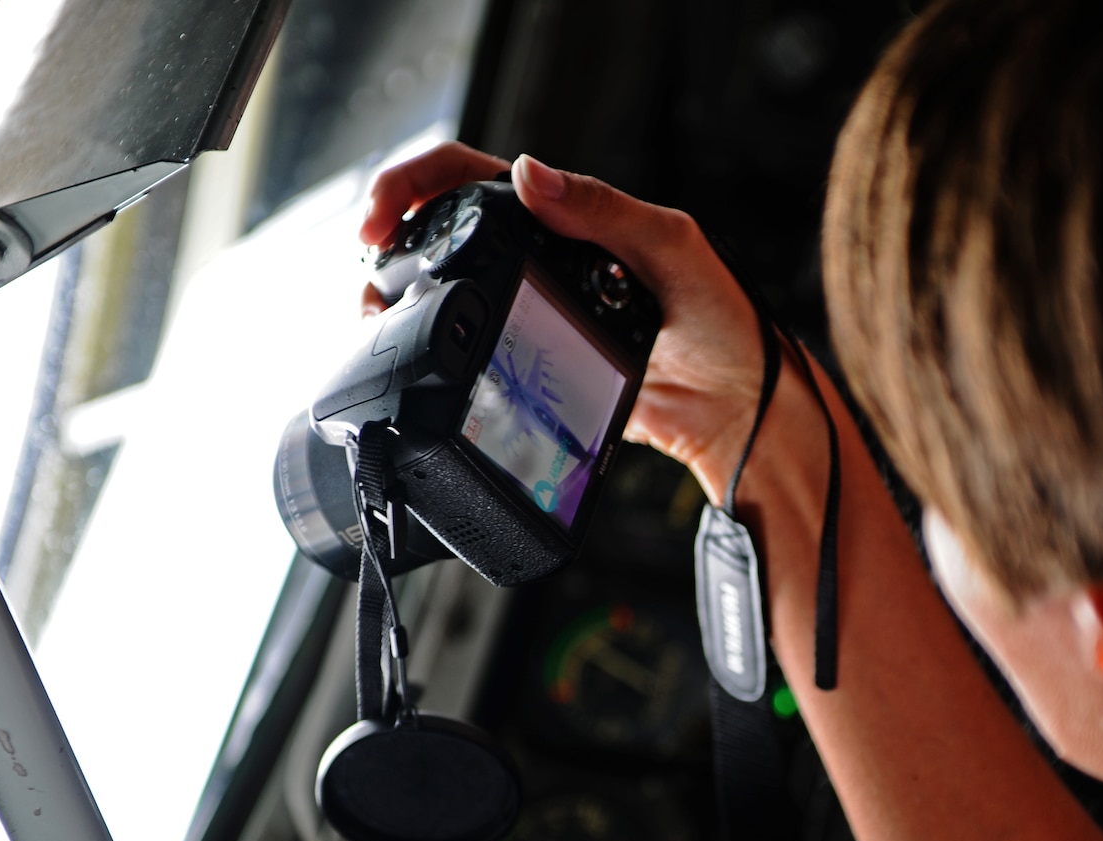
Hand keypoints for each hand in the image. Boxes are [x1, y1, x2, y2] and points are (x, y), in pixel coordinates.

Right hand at [359, 144, 774, 498]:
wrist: (736, 405)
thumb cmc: (721, 319)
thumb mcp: (670, 248)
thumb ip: (604, 210)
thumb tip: (533, 173)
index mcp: (568, 212)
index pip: (470, 175)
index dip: (414, 184)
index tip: (382, 215)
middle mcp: (541, 255)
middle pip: (440, 228)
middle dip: (389, 238)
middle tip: (366, 264)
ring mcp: (532, 309)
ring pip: (445, 288)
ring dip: (400, 295)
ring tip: (375, 316)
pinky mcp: (534, 361)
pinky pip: (470, 347)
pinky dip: (434, 348)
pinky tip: (419, 360)